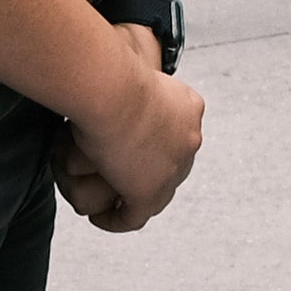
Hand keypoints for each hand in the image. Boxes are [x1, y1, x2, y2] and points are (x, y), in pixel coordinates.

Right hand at [54, 39, 206, 230]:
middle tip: (120, 175)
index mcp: (189, 107)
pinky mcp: (149, 192)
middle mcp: (189, 138)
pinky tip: (100, 217)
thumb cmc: (109, 72)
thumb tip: (125, 79)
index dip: (156, 144)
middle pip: (171, 164)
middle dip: (148, 171)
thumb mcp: (132, 71)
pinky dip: (116, 219)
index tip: (135, 147)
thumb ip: (135, 87)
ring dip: (130, 195)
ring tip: (110, 199)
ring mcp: (172, 169)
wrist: (111, 88)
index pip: (177, 135)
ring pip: (154, 191)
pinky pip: (134, 217)